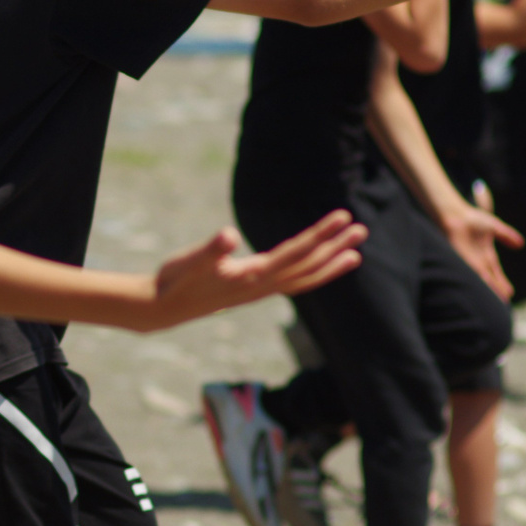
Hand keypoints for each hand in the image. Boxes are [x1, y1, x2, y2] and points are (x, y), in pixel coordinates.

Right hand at [145, 211, 365, 330]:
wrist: (164, 307)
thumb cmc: (176, 280)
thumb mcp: (190, 261)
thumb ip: (211, 249)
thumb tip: (228, 235)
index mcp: (253, 276)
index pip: (296, 253)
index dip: (320, 235)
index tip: (343, 217)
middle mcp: (263, 287)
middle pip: (308, 266)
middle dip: (335, 248)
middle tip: (361, 229)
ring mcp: (261, 291)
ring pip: (305, 278)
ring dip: (331, 263)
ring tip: (355, 251)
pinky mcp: (255, 291)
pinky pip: (294, 283)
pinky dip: (313, 274)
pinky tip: (320, 265)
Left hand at [439, 202, 523, 300]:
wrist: (456, 213)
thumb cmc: (473, 219)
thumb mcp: (494, 227)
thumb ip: (507, 235)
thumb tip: (521, 244)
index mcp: (486, 255)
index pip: (495, 272)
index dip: (502, 282)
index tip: (509, 293)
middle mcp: (477, 260)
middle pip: (489, 278)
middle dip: (496, 289)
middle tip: (503, 303)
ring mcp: (468, 259)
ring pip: (479, 277)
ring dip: (487, 287)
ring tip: (493, 299)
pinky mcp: (460, 256)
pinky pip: (468, 268)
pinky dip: (474, 276)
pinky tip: (480, 285)